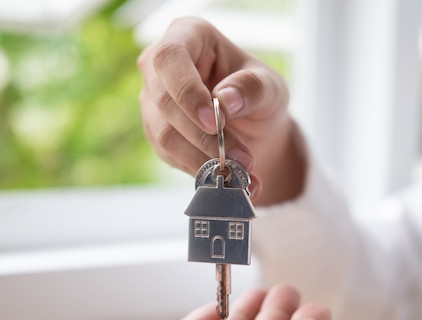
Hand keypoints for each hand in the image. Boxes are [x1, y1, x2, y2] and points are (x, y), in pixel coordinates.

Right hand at [138, 17, 305, 205]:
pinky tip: (228, 180)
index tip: (214, 123)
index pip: (171, 59)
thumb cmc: (258, 93)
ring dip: (204, 160)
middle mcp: (160, 66)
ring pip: (165, 135)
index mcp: (188, 36)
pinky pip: (171, 156)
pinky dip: (201, 172)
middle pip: (165, 102)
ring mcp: (153, 100)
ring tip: (242, 175)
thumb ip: (252, 89)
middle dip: (205, 138)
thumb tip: (226, 100)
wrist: (253, 125)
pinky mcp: (156, 131)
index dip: (187, 92)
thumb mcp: (269, 86)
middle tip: (243, 160)